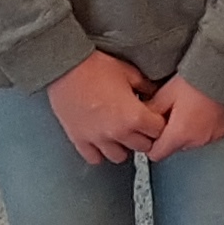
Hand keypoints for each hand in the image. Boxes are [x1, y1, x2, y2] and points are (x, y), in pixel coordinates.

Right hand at [47, 52, 167, 165]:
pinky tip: (102, 140)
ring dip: (124, 146)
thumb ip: (146, 87)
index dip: (158, 122)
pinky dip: (100, 152)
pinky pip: (94, 158)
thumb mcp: (129, 72)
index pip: (158, 131)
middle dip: (145, 135)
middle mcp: (117, 132)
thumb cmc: (94, 66)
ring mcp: (97, 138)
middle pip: (143, 146)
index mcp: (134, 116)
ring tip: (121, 133)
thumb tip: (154, 93)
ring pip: (120, 156)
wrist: (65, 67)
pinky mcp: (79, 139)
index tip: (154, 118)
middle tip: (140, 125)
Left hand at [142, 78, 223, 160]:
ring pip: (192, 141)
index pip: (156, 154)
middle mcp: (197, 140)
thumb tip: (141, 118)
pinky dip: (205, 126)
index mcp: (179, 134)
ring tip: (190, 108)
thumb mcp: (166, 93)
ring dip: (188, 130)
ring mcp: (213, 137)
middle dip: (171, 134)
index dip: (151, 143)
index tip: (152, 132)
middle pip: (175, 147)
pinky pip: (210, 134)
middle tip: (172, 113)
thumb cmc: (197, 80)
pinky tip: (204, 110)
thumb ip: (151, 110)